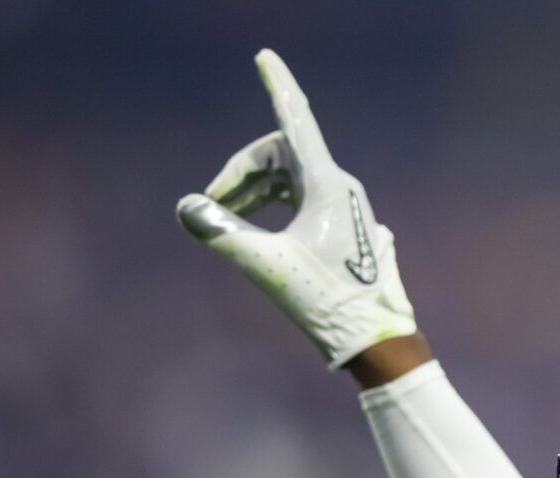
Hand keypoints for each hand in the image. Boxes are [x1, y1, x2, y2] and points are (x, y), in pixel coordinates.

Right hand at [176, 49, 415, 367]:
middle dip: (242, 170)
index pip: (296, 122)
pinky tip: (253, 225)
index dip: (278, 87)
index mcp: (329, 184)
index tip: (265, 57)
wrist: (372, 337)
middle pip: (281, 154)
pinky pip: (300, 196)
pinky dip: (271, 203)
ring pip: (289, 177)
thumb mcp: (265, 265)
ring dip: (253, 189)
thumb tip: (187, 208)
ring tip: (226, 216)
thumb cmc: (324, 301)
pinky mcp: (343, 224)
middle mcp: (341, 186)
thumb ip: (223, 232)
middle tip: (212, 201)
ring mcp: (345, 205)